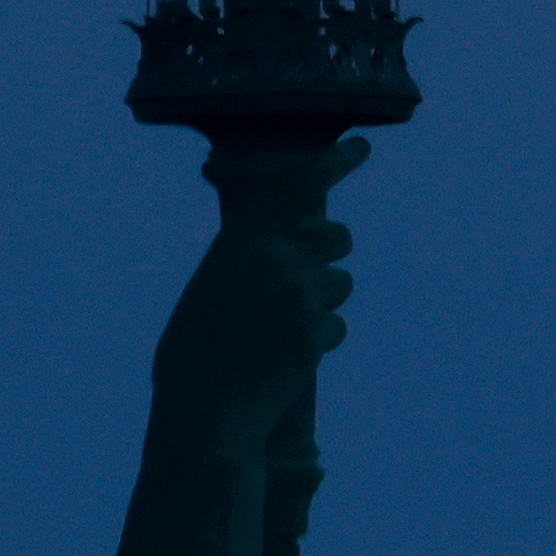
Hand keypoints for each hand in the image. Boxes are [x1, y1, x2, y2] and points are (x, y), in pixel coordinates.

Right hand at [153, 133, 364, 403]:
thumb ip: (246, 263)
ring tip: (284, 331)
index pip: (299, 184)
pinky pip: (336, 327)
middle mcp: (276, 257)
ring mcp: (300, 294)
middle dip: (332, 252)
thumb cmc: (193, 355)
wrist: (203, 409)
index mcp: (242, 238)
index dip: (335, 161)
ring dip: (323, 303)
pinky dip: (319, 342)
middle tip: (313, 275)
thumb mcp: (209, 291)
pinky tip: (287, 360)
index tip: (361, 146)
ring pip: (341, 283)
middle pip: (337, 236)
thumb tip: (281, 255)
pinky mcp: (317, 332)